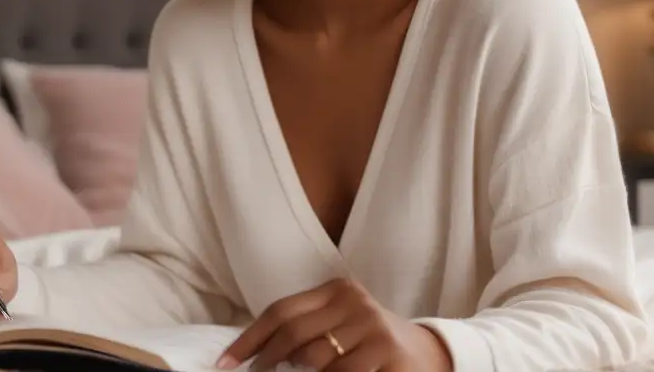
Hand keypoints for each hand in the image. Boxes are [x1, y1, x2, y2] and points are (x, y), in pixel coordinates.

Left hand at [217, 278, 452, 371]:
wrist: (428, 354)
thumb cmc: (370, 343)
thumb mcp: (340, 325)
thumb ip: (305, 331)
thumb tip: (255, 352)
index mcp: (337, 290)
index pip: (281, 311)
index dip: (249, 338)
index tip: (225, 362)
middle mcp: (354, 301)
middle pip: (293, 332)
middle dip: (266, 359)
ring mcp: (372, 326)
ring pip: (316, 359)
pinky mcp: (386, 352)